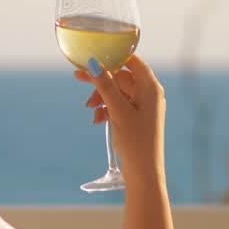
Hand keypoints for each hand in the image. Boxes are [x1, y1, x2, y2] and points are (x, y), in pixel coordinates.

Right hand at [74, 54, 166, 185]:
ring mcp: (143, 106)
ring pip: (117, 92)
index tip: (94, 57)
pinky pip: (119, 106)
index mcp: (150, 87)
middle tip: (78, 78)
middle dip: (101, 81)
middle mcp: (149, 94)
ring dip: (101, 98)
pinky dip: (106, 109)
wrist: (143, 172)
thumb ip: (106, 86)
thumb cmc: (136, 140)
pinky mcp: (136, 118)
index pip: (132, 61)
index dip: (113, 57)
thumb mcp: (118, 110)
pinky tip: (97, 120)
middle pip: (121, 77)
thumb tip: (94, 64)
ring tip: (89, 109)